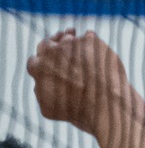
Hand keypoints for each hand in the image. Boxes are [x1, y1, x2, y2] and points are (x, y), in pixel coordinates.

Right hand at [28, 31, 142, 135]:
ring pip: (69, 36)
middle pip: (48, 43)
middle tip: (64, 45)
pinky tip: (98, 52)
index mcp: (38, 68)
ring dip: (73, 40)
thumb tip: (38, 84)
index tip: (52, 63)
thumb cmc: (78, 111)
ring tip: (82, 49)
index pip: (35, 59)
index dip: (43, 62)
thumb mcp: (49, 109)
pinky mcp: (91, 40)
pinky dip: (93, 43)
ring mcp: (72, 44)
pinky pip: (89, 36)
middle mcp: (52, 53)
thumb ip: (40, 92)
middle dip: (54, 44)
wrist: (106, 104)